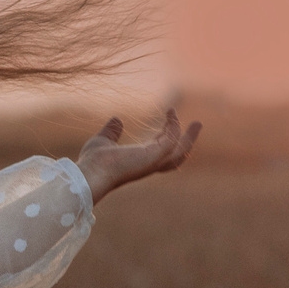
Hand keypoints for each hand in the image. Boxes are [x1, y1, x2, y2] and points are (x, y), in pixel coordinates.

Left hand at [76, 107, 200, 204]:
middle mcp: (149, 164)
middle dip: (188, 140)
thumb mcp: (104, 140)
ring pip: (181, 151)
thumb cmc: (93, 161)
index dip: (167, 135)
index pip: (159, 151)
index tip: (170, 119)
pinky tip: (170, 113)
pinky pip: (171, 140)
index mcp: (139, 162)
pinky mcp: (154, 156)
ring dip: (190, 137)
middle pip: (177, 155)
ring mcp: (153, 162)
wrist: (90, 173)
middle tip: (197, 124)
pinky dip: (173, 127)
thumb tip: (117, 120)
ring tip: (198, 123)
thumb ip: (112, 132)